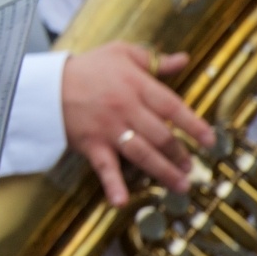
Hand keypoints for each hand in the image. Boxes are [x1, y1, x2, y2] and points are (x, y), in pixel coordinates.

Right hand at [62, 42, 214, 205]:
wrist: (47, 84)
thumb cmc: (88, 68)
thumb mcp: (121, 53)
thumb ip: (155, 60)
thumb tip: (184, 60)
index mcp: (136, 85)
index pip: (171, 107)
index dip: (193, 124)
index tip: (209, 140)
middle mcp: (125, 109)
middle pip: (160, 135)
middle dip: (180, 154)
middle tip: (192, 168)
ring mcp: (108, 129)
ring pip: (142, 153)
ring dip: (163, 171)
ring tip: (180, 185)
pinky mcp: (92, 145)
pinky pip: (104, 167)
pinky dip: (112, 185)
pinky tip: (121, 202)